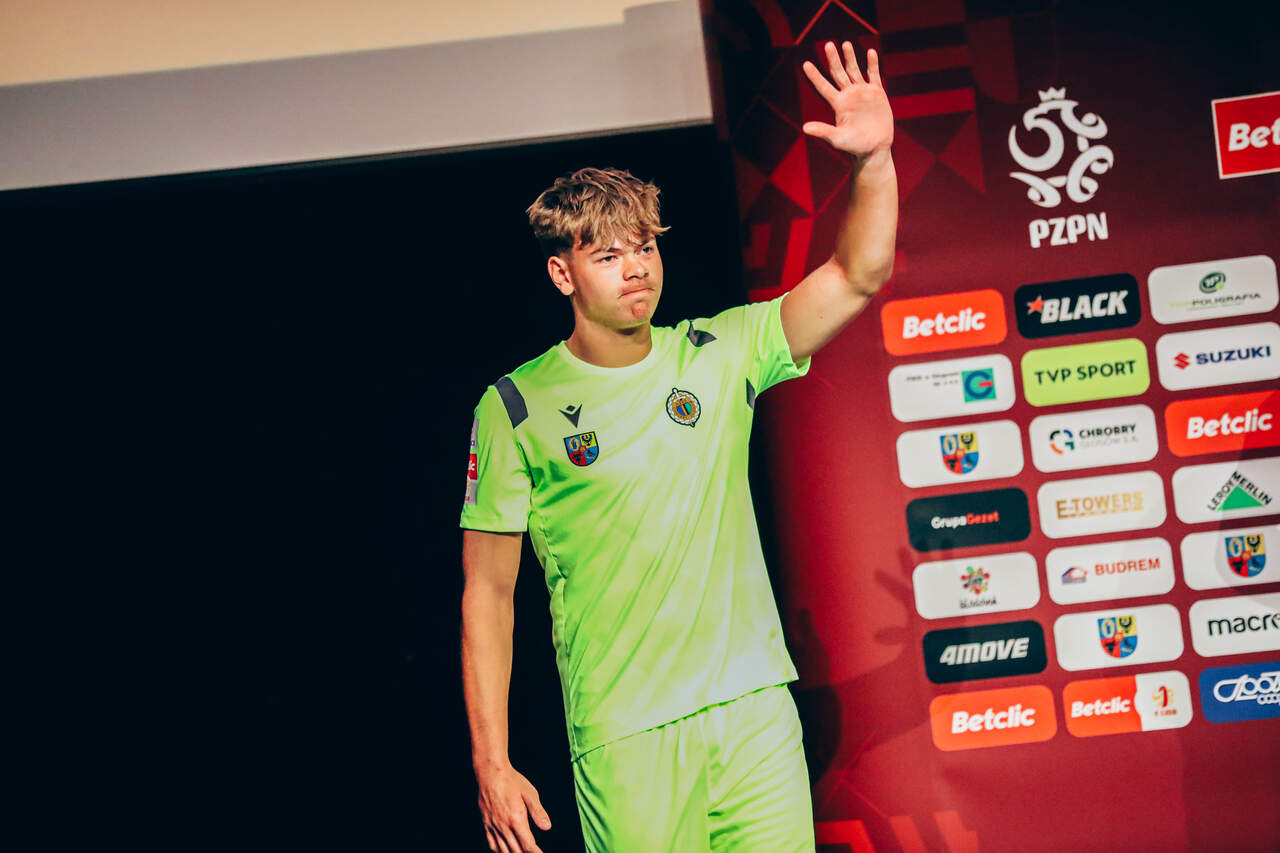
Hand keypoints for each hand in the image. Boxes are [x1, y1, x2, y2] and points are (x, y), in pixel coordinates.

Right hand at [476, 762, 551, 852]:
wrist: (490, 773)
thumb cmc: (512, 781)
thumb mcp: (530, 793)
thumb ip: (538, 812)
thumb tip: (547, 827)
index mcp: (516, 819)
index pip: (528, 844)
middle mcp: (504, 826)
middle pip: (516, 850)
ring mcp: (494, 825)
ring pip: (503, 850)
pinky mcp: (486, 823)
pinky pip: (491, 843)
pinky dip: (499, 851)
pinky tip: (504, 850)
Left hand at [801, 41, 893, 158]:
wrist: (875, 148)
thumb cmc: (854, 146)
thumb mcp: (837, 138)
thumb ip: (823, 131)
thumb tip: (805, 128)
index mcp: (838, 104)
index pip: (823, 86)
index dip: (814, 76)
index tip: (805, 64)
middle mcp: (848, 95)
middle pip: (838, 73)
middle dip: (833, 59)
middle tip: (827, 44)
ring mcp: (862, 92)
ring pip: (854, 70)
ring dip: (850, 57)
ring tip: (845, 43)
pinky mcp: (877, 93)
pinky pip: (873, 75)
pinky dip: (872, 64)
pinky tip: (870, 52)